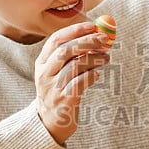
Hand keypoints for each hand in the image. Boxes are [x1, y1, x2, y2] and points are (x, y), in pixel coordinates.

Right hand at [35, 22, 110, 142]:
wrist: (49, 122)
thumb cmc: (59, 91)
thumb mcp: (58, 72)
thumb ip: (73, 55)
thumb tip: (97, 35)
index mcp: (41, 63)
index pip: (56, 40)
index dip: (74, 31)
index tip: (92, 26)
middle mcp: (44, 74)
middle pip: (65, 51)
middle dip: (87, 42)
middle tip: (104, 39)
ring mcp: (53, 88)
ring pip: (74, 66)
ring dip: (94, 58)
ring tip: (106, 57)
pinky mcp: (64, 101)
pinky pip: (80, 84)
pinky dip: (91, 76)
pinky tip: (97, 75)